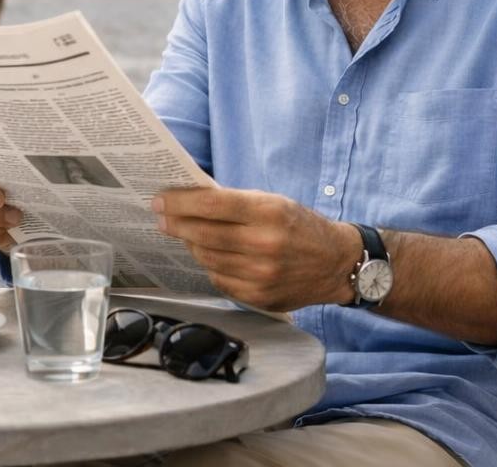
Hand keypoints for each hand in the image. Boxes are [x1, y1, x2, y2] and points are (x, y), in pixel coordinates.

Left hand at [154, 187, 362, 311]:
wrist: (336, 264)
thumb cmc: (301, 226)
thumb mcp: (275, 203)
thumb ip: (237, 203)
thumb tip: (191, 200)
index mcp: (270, 213)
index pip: (213, 205)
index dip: (181, 202)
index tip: (160, 200)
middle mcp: (265, 245)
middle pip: (204, 234)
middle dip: (176, 224)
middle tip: (161, 217)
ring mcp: (261, 275)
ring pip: (208, 258)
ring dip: (191, 245)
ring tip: (185, 234)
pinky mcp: (259, 297)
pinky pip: (220, 279)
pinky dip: (210, 265)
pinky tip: (209, 255)